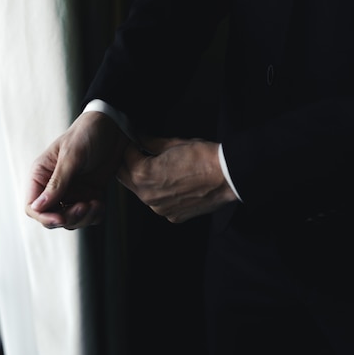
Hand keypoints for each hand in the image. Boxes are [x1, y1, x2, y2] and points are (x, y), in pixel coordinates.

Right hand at [25, 111, 128, 228]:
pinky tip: (101, 202)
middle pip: (52, 218)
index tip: (61, 218)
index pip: (33, 207)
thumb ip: (57, 183)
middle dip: (69, 217)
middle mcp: (53, 187)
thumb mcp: (71, 156)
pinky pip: (88, 217)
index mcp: (41, 175)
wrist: (113, 127)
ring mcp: (71, 193)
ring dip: (84, 218)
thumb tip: (38, 207)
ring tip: (96, 202)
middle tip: (85, 205)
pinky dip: (95, 215)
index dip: (44, 217)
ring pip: (70, 221)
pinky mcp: (87, 195)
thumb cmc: (87, 133)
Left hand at [117, 137, 237, 222]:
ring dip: (145, 182)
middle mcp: (147, 196)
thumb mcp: (173, 143)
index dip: (130, 147)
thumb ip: (150, 142)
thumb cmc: (203, 157)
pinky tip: (173, 184)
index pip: (125, 157)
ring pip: (142, 193)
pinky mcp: (173, 216)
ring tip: (161, 169)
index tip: (135, 143)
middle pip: (126, 178)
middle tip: (141, 155)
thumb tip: (141, 138)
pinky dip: (162, 194)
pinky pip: (160, 204)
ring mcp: (160, 209)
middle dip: (131, 165)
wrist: (228, 176)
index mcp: (143, 174)